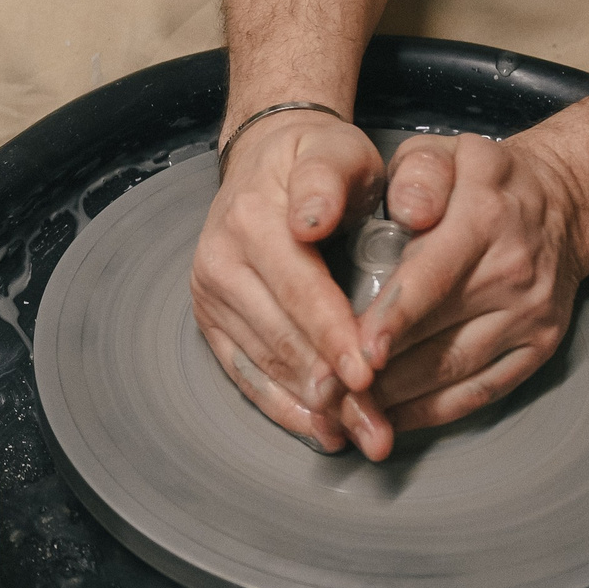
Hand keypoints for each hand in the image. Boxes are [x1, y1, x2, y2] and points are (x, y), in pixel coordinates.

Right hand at [189, 113, 390, 455]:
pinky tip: (319, 430)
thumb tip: (311, 220)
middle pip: (283, 340)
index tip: (369, 377)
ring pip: (265, 365)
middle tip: (379, 431)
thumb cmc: (318, 158)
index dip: (334, 338)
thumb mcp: (335, 149)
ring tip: (361, 438)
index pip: (300, 291)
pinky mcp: (210, 320)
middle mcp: (220, 261)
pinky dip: (282, 408)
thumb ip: (328, 178)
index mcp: (251, 220)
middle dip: (333, 391)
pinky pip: (245, 374)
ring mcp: (209, 294)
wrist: (265, 158)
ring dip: (313, 410)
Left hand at [354, 133, 587, 441]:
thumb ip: (417, 173)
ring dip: (399, 401)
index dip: (391, 319)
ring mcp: (531, 317)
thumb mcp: (444, 151)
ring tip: (346, 415)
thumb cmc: (478, 179)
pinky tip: (392, 419)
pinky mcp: (539, 348)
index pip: (431, 278)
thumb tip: (409, 208)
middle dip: (377, 373)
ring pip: (456, 372)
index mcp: (484, 219)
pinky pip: (482, 392)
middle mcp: (514, 274)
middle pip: (438, 335)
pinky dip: (434, 412)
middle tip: (324, 393)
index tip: (353, 352)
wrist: (561, 204)